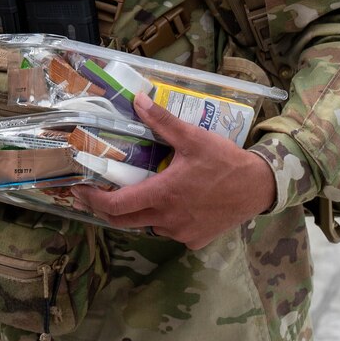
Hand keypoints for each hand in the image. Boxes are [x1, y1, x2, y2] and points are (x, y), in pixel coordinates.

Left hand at [72, 94, 277, 249]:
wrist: (259, 188)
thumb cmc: (225, 161)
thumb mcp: (193, 137)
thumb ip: (162, 121)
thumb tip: (137, 99)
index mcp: (163, 194)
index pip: (116, 206)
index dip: (93, 200)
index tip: (80, 191)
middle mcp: (167, 219)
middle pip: (124, 222)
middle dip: (104, 209)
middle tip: (93, 195)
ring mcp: (181, 233)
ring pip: (148, 226)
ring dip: (138, 213)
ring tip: (137, 193)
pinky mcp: (195, 240)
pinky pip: (170, 231)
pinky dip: (164, 219)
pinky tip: (171, 204)